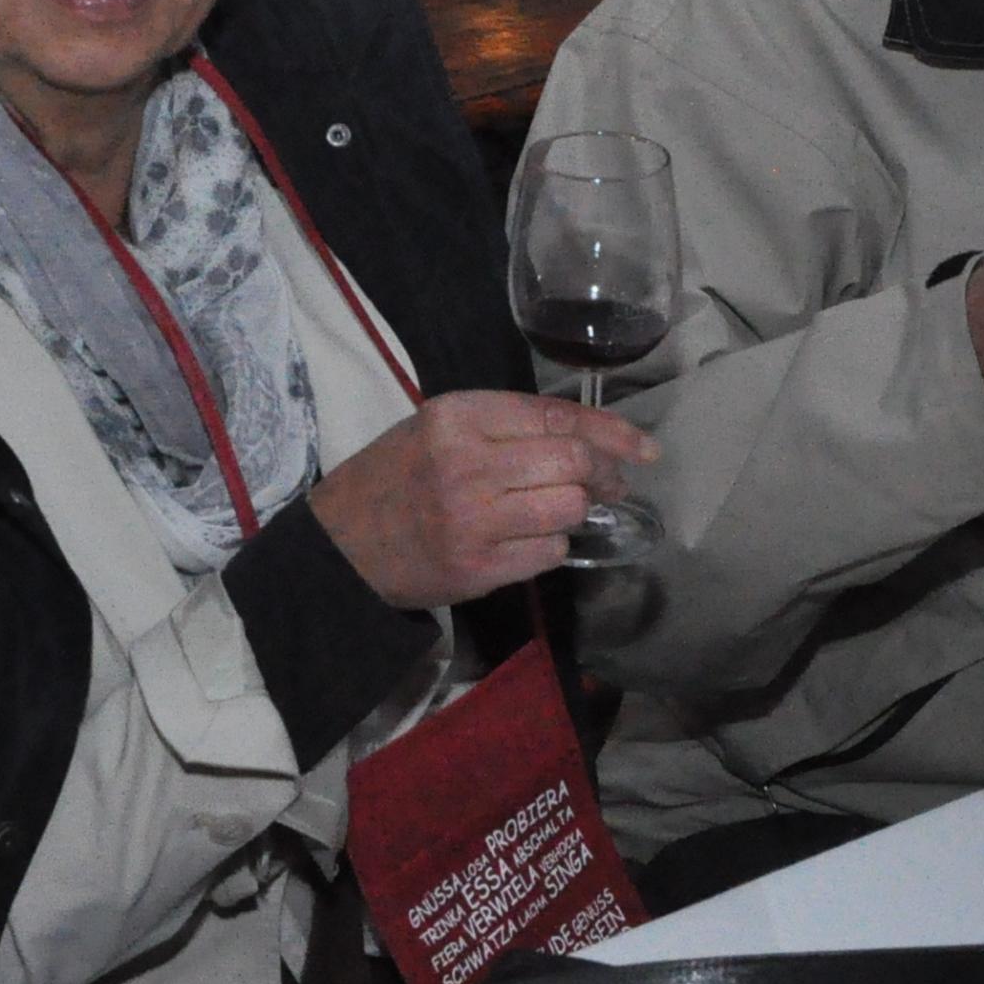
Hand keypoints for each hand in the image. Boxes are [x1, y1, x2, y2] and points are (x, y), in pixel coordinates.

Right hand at [304, 388, 656, 608]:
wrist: (340, 546)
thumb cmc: (394, 478)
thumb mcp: (436, 428)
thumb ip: (504, 426)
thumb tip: (587, 438)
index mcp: (457, 416)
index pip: (557, 416)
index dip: (611, 431)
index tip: (643, 449)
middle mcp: (467, 462)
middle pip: (572, 461)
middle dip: (605, 474)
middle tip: (610, 485)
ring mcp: (473, 518)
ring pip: (568, 507)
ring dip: (579, 510)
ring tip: (567, 511)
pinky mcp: (478, 567)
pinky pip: (549, 551)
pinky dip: (554, 544)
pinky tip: (532, 539)